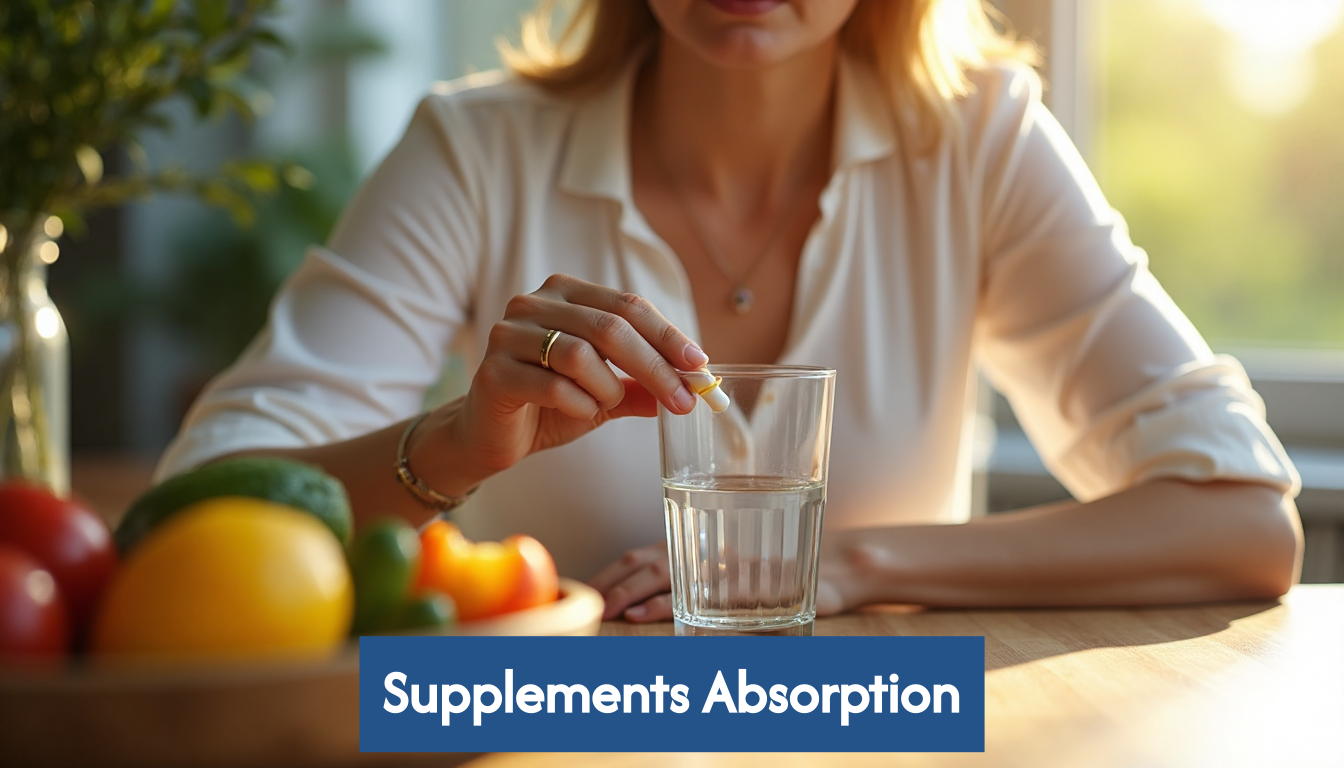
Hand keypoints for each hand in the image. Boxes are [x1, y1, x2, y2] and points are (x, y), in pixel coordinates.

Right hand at [413, 275, 708, 492]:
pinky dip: (581, 405)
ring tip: (607, 404)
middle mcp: (533, 303)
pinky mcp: (493, 371)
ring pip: (581, 354)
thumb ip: (642, 385)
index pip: (627, 305)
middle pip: (610, 327)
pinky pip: (554, 386)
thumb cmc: (550, 405)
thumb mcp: (606, 392)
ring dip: (609, 388)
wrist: (492, 436)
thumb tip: (693, 384)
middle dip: (655, 367)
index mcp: (565, 292)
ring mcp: (508, 334)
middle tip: (682, 400)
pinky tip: (581, 412)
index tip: (699, 365)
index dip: (668, 336)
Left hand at [590, 540, 861, 622]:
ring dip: (629, 593)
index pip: (648, 554)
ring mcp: (727, 570)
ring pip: (666, 573)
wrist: (842, 569)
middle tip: (583, 601)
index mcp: (706, 548)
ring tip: (603, 609)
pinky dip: (666, 603)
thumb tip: (657, 602)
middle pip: (647, 560)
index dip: (616, 571)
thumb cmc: (789, 572)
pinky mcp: (743, 588)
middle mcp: (711, 554)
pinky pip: (698, 595)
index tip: (589, 587)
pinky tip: (643, 614)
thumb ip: (708, 578)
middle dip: (612, 583)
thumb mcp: (743, 575)